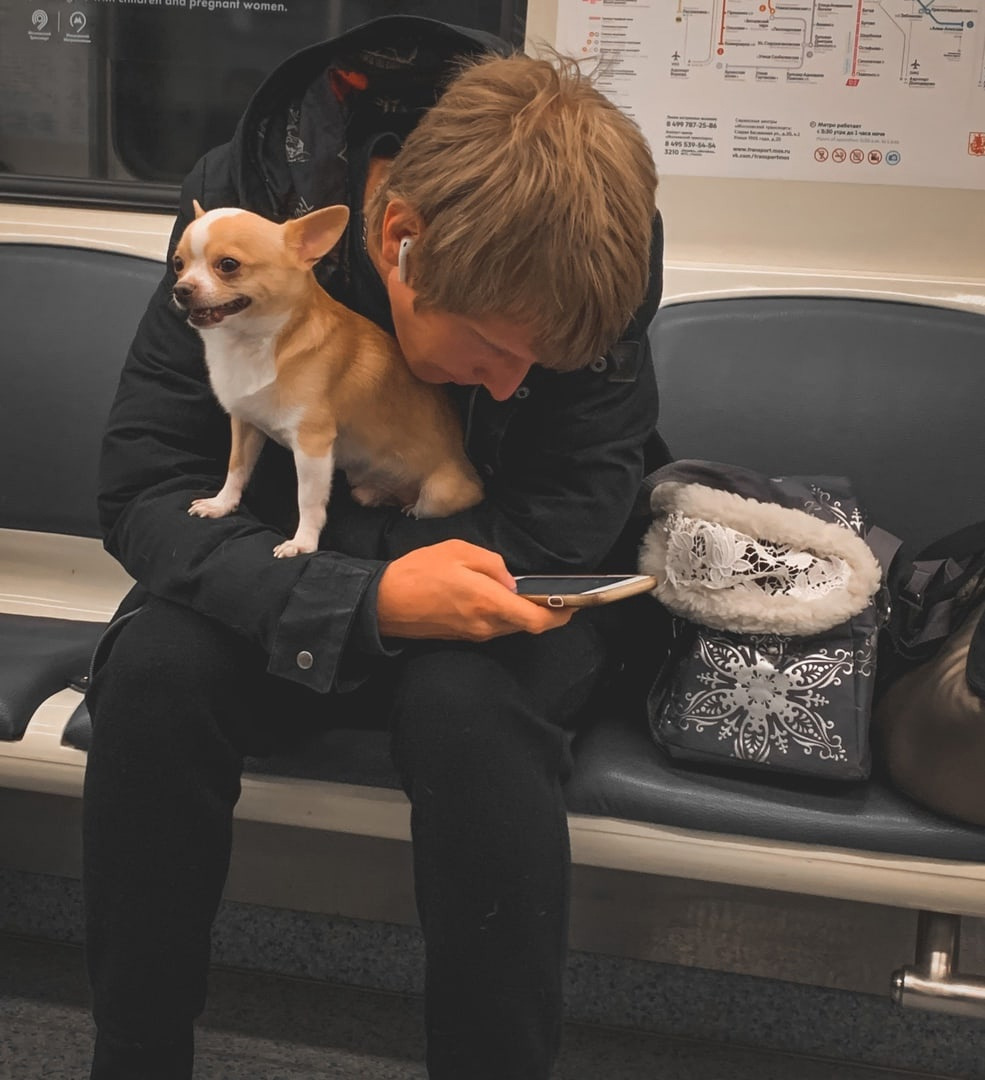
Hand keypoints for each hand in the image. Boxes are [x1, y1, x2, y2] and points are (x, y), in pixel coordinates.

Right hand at [377, 539, 573, 640]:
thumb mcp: (458, 552)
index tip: (574, 605)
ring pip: (511, 627)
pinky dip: (505, 615)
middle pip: (528, 625)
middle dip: (546, 613)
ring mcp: (474, 633)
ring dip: (524, 614)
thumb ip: (492, 565)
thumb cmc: (418, 573)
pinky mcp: (463, 635)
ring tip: (531, 595)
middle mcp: (486, 624)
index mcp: (488, 602)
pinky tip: (501, 599)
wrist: (383, 602)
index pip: (537, 619)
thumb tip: (510, 580)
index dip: (561, 615)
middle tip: (558, 597)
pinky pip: (494, 627)